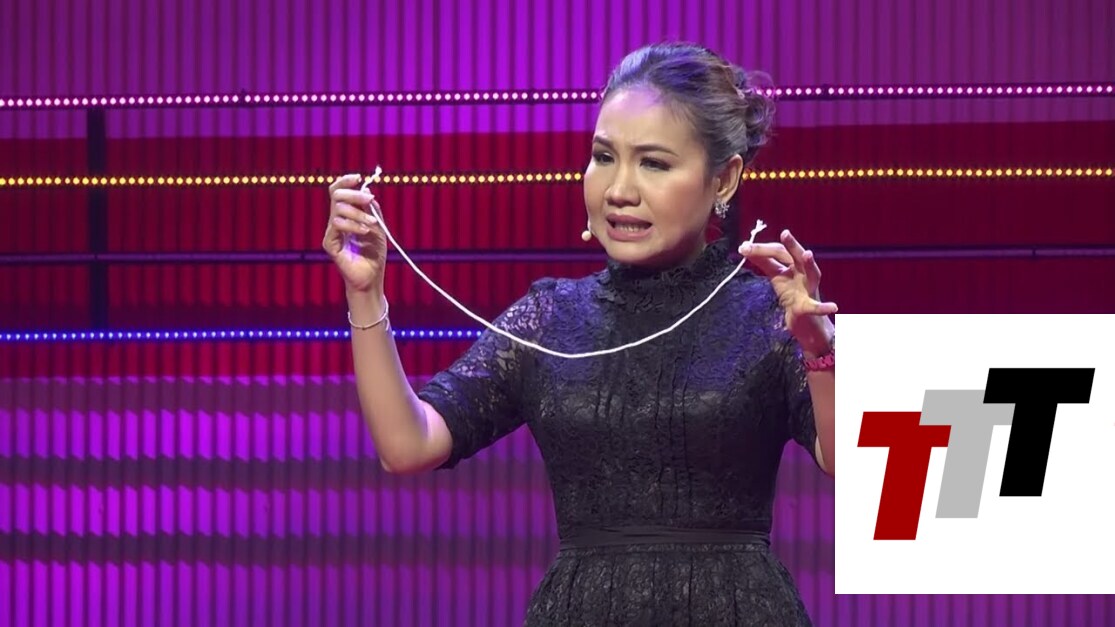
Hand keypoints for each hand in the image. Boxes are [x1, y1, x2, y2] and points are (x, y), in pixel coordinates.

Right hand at [322, 174, 387, 293]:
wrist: (372, 277)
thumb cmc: (374, 254)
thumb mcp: (378, 227)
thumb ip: (372, 210)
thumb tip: (367, 190)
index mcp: (346, 215)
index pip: (338, 192)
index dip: (345, 181)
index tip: (358, 178)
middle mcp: (336, 221)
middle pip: (336, 196)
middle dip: (354, 194)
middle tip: (370, 199)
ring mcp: (331, 232)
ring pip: (338, 210)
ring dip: (359, 214)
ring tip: (372, 224)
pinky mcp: (329, 244)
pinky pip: (337, 226)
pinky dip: (353, 226)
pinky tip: (365, 233)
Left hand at [739, 229, 836, 354]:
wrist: (803, 320)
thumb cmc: (790, 293)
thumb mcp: (777, 275)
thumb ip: (764, 262)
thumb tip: (745, 247)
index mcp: (795, 265)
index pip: (780, 252)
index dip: (763, 249)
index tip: (744, 247)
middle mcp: (804, 273)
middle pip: (798, 257)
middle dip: (792, 245)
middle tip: (785, 233)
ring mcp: (809, 289)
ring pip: (812, 275)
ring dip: (810, 264)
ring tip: (808, 254)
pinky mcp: (809, 307)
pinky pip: (816, 307)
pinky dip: (824, 307)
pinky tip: (833, 307)